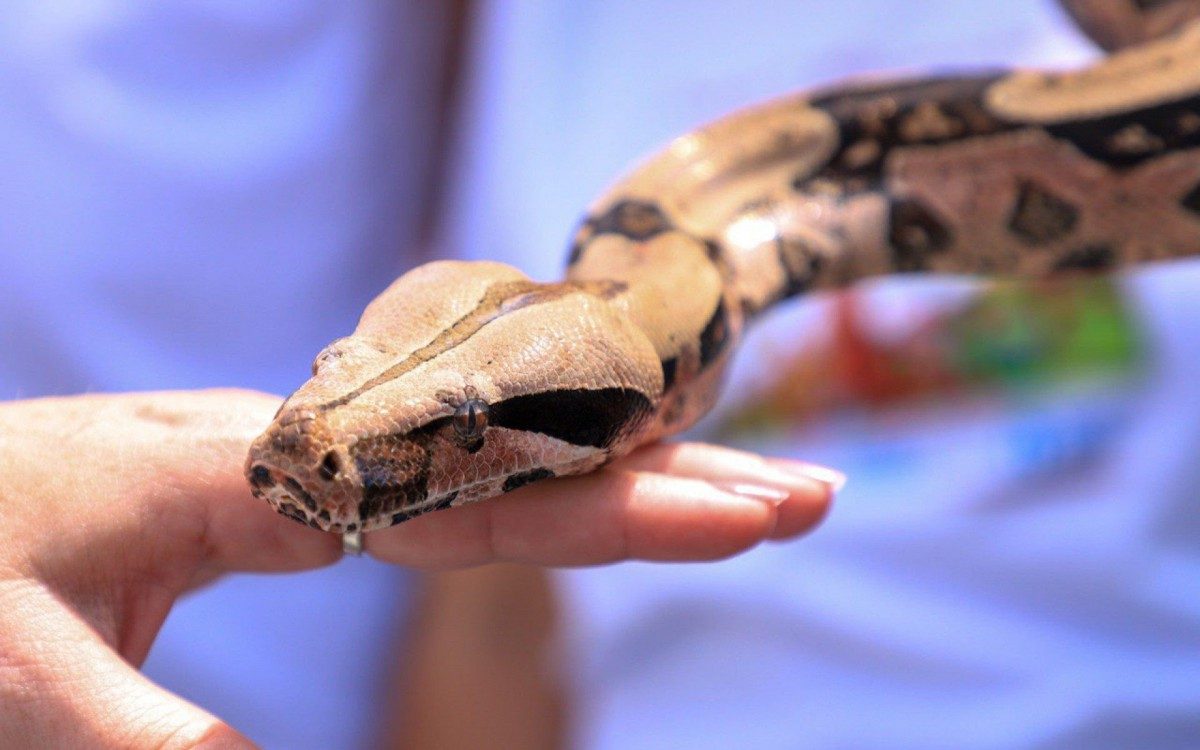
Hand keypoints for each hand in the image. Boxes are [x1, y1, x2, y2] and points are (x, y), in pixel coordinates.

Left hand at [0, 389, 836, 747]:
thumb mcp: (13, 668)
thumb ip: (128, 729)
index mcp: (255, 472)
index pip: (474, 485)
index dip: (614, 502)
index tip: (738, 518)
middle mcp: (310, 452)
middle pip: (520, 461)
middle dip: (667, 481)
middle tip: (804, 500)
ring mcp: (316, 467)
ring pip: (497, 470)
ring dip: (627, 482)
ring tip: (741, 500)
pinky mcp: (304, 493)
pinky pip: (448, 493)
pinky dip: (548, 496)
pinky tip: (601, 497)